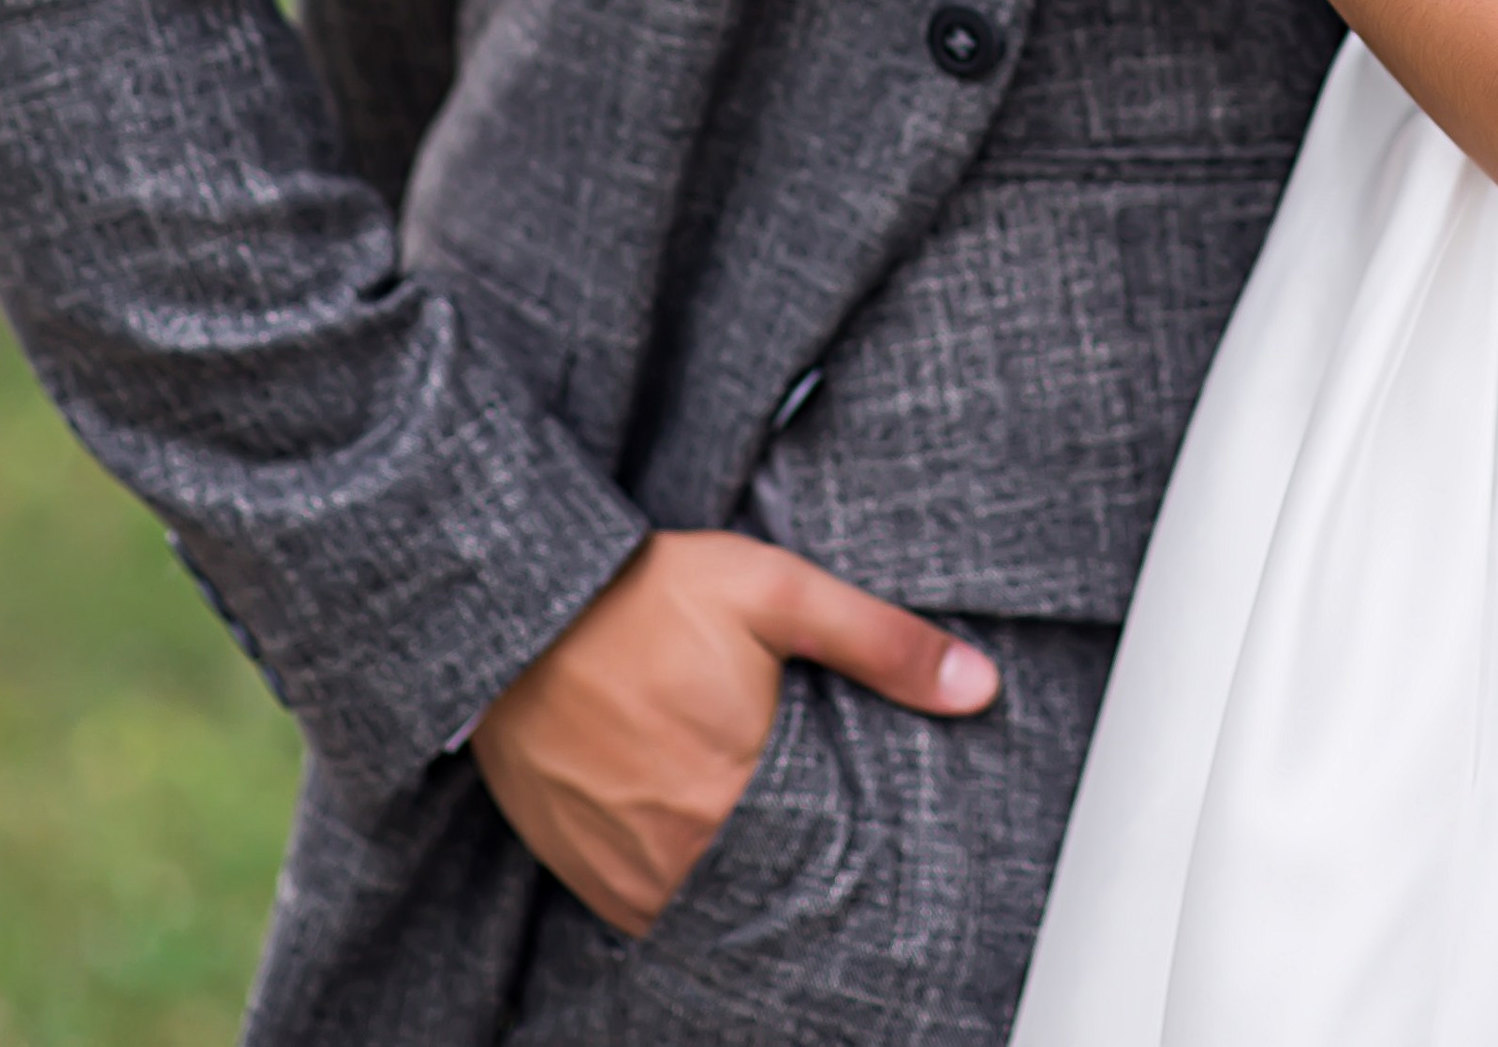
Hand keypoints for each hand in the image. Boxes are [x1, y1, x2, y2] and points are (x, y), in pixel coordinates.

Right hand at [470, 531, 995, 935]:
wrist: (518, 614)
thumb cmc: (643, 597)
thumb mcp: (776, 592)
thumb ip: (880, 643)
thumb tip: (979, 687)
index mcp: (740, 794)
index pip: (828, 858)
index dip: (847, 836)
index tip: (856, 812)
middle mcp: (682, 854)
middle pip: (769, 881)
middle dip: (792, 848)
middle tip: (789, 798)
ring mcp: (626, 876)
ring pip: (707, 898)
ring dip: (729, 863)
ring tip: (733, 803)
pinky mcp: (582, 875)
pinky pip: (647, 904)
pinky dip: (673, 872)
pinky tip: (681, 816)